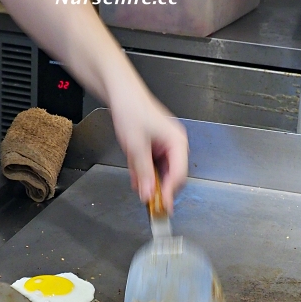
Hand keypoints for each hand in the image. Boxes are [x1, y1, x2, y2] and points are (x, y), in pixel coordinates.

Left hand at [109, 85, 188, 211]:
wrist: (121, 94)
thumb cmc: (132, 110)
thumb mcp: (136, 146)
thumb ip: (144, 172)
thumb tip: (149, 194)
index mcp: (177, 142)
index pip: (179, 174)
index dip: (170, 192)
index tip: (162, 207)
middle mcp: (174, 145)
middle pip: (173, 176)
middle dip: (160, 188)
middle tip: (149, 203)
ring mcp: (165, 145)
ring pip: (161, 172)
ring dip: (150, 181)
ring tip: (140, 187)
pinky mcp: (155, 146)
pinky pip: (153, 165)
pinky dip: (145, 173)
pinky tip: (136, 179)